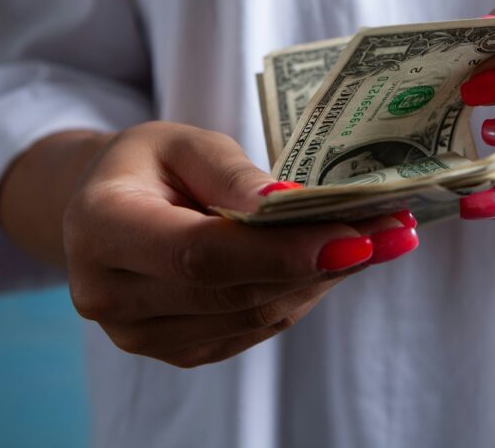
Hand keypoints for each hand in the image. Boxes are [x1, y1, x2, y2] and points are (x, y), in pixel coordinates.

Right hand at [62, 122, 417, 366]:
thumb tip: (292, 208)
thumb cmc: (147, 164)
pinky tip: (336, 261)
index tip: (354, 239)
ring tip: (381, 241)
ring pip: (253, 317)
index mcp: (100, 229)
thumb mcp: (184, 143)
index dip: (279, 253)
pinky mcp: (177, 350)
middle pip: (234, 293)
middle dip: (321, 264)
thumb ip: (233, 176)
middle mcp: (110, 295)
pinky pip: (253, 329)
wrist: (104, 206)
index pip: (199, 255)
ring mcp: (141, 335)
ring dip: (322, 280)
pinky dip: (300, 293)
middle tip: (393, 232)